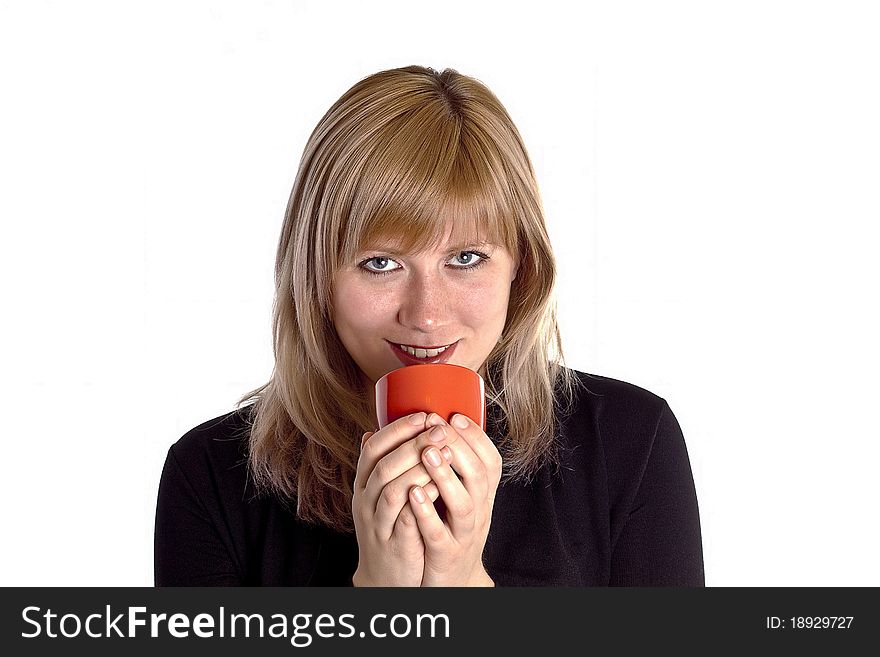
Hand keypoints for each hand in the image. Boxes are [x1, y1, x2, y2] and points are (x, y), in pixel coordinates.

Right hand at [351, 412, 452, 585]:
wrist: (385, 579)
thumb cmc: (389, 528)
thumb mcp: (380, 496)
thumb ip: (383, 465)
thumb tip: (375, 429)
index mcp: (364, 486)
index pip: (372, 450)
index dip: (397, 430)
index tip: (423, 414)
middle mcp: (366, 503)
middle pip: (383, 467)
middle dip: (413, 444)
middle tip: (439, 429)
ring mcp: (379, 525)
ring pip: (391, 492)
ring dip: (418, 469)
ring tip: (444, 452)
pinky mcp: (395, 545)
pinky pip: (405, 520)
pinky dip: (421, 502)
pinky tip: (439, 487)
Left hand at [407, 412, 501, 585]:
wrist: (452, 580)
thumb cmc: (450, 529)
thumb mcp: (457, 496)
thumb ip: (448, 465)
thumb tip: (429, 423)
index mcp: (481, 494)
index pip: (490, 460)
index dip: (476, 437)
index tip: (455, 416)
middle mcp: (478, 511)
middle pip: (478, 476)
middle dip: (459, 448)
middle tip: (438, 428)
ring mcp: (464, 534)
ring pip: (463, 503)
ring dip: (445, 476)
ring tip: (426, 453)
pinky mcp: (447, 555)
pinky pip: (439, 534)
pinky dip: (427, 513)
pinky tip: (413, 493)